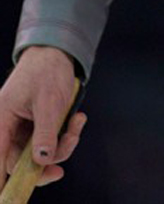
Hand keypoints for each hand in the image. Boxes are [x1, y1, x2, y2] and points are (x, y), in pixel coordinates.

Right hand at [0, 46, 86, 190]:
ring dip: (63, 144)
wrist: (59, 52)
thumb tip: (41, 161)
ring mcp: (23, 129)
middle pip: (21, 163)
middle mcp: (8, 128)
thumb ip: (45, 131)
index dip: (0, 180)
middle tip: (65, 161)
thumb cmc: (48, 71)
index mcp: (1, 121)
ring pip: (40, 154)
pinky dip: (66, 135)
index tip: (7, 197)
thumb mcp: (49, 101)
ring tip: (78, 123)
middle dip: (49, 160)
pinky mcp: (38, 127)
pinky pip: (51, 142)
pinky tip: (78, 118)